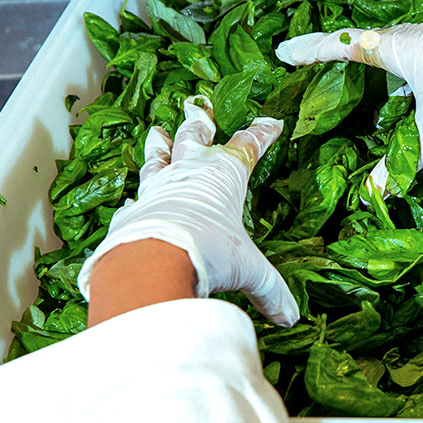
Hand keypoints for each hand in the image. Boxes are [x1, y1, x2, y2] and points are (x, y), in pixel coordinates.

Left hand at [76, 95, 299, 326]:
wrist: (154, 259)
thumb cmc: (209, 251)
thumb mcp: (249, 271)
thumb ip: (270, 290)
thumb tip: (290, 318)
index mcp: (225, 175)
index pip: (249, 145)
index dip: (262, 133)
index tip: (272, 122)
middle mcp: (189, 172)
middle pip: (195, 136)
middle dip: (200, 120)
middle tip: (197, 104)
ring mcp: (157, 187)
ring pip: (158, 157)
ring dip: (159, 144)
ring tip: (156, 131)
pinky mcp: (134, 209)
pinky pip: (135, 198)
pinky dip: (136, 197)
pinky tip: (131, 197)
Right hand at [275, 20, 422, 186]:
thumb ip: (398, 165)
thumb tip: (371, 195)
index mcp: (405, 47)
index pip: (347, 44)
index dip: (313, 49)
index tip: (285, 52)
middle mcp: (422, 33)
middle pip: (368, 38)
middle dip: (337, 50)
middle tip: (309, 60)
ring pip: (396, 41)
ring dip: (373, 55)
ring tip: (351, 72)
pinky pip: (419, 47)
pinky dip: (401, 61)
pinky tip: (403, 85)